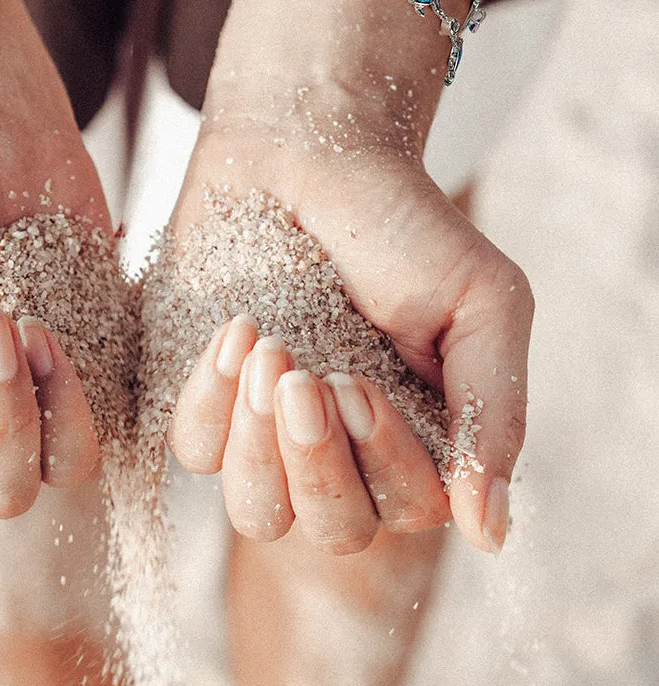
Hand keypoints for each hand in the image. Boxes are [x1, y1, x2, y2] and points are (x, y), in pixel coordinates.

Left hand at [165, 99, 532, 554]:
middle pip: (333, 527)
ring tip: (266, 351)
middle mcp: (344, 452)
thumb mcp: (480, 303)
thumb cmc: (401, 224)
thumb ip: (492, 412)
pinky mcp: (208, 399)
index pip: (410, 508)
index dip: (383, 463)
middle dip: (315, 461)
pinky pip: (194, 448)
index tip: (358, 385)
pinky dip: (209, 399)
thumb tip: (491, 532)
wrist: (308, 152)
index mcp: (420, 440)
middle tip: (305, 377)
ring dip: (258, 445)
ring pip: (258, 511)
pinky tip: (235, 329)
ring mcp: (269, 432)